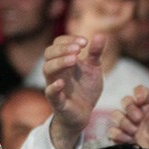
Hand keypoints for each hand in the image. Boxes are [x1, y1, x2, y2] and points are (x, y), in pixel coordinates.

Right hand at [44, 34, 104, 148]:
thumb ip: (96, 53)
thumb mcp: (94, 68)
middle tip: (78, 50)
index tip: (85, 43)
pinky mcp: (57, 101)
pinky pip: (50, 93)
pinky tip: (62, 82)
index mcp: (63, 61)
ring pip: (47, 69)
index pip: (58, 43)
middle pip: (48, 53)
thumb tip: (101, 35)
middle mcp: (56, 71)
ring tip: (74, 60)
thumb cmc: (85, 89)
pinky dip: (54, 87)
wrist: (84, 113)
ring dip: (60, 62)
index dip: (69, 39)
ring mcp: (55, 85)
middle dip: (62, 48)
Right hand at [108, 85, 148, 148]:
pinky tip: (130, 141)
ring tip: (135, 132)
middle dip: (130, 109)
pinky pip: (111, 131)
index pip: (139, 91)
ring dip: (124, 122)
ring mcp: (129, 126)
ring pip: (115, 114)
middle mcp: (139, 113)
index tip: (142, 100)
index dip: (138, 93)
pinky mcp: (121, 138)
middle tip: (139, 120)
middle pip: (125, 101)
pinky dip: (119, 135)